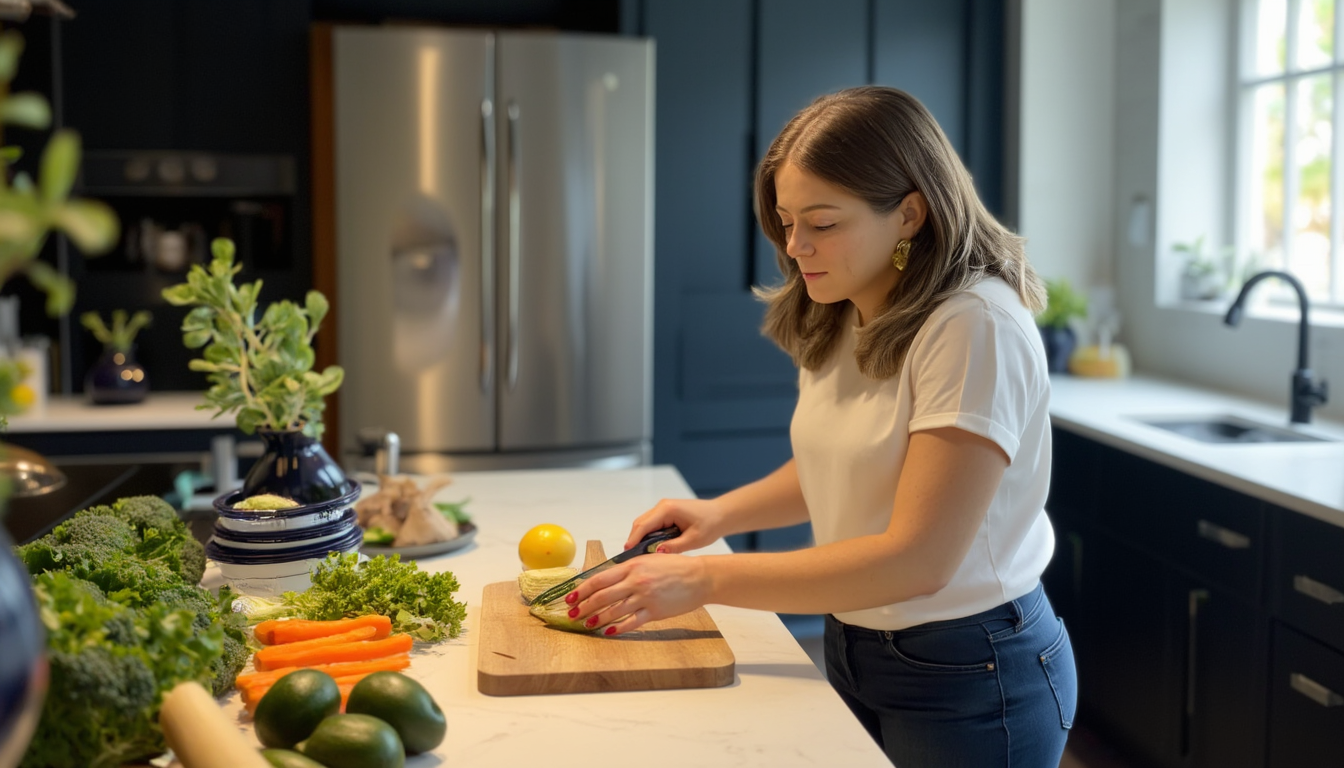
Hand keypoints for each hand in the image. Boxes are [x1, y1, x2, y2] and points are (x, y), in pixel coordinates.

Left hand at [565, 552, 710, 635]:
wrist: (699, 577)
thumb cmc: (674, 567)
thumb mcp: (648, 560)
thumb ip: (627, 569)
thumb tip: (605, 579)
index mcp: (632, 566)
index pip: (599, 579)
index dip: (582, 589)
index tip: (570, 597)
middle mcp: (636, 581)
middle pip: (602, 596)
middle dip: (584, 606)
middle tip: (572, 614)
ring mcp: (645, 597)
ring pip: (614, 611)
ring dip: (597, 618)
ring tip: (586, 624)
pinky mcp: (655, 612)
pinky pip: (632, 621)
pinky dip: (618, 628)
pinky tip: (609, 631)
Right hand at [624, 497, 725, 553]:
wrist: (721, 515)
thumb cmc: (711, 525)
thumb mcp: (694, 539)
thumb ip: (674, 546)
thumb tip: (656, 553)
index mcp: (668, 509)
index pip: (644, 525)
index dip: (634, 539)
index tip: (627, 552)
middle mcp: (662, 506)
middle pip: (640, 523)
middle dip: (634, 539)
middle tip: (630, 558)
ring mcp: (663, 508)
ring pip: (644, 524)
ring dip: (640, 538)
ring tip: (638, 556)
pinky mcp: (665, 513)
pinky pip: (652, 525)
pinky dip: (648, 536)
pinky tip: (648, 548)